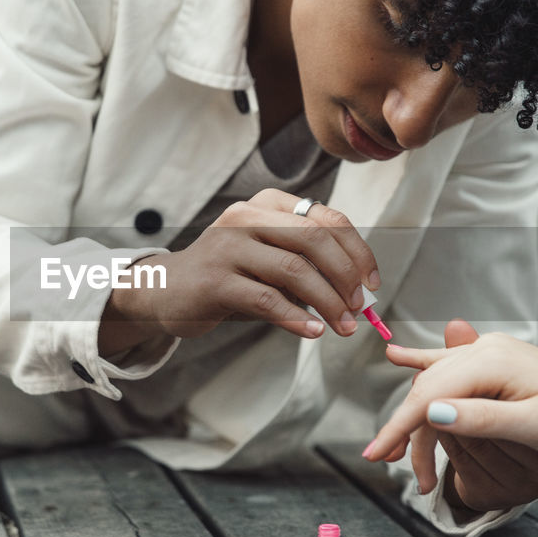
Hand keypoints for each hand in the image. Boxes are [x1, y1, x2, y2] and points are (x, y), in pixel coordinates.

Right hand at [100, 189, 379, 352]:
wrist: (165, 291)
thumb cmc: (228, 277)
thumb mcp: (267, 260)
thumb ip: (307, 267)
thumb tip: (358, 294)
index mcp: (266, 205)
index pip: (327, 220)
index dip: (358, 252)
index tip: (372, 284)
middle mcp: (247, 216)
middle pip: (315, 240)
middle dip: (346, 277)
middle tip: (360, 308)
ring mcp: (228, 246)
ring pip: (295, 270)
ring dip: (328, 302)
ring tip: (344, 327)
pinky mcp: (215, 280)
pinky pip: (266, 299)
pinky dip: (296, 318)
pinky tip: (312, 331)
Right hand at [392, 321, 537, 512]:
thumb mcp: (534, 427)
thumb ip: (481, 420)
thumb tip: (431, 415)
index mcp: (493, 362)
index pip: (430, 395)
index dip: (400, 426)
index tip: (377, 454)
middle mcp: (486, 349)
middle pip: (428, 388)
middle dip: (402, 426)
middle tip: (382, 461)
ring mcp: (491, 351)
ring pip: (436, 380)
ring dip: (412, 411)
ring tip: (391, 444)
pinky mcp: (496, 360)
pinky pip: (449, 363)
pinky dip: (422, 364)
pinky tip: (396, 357)